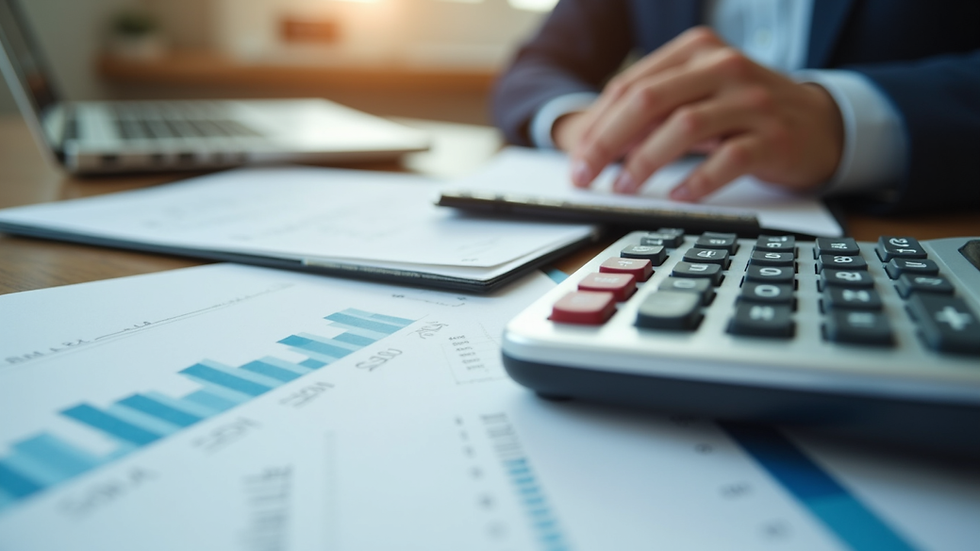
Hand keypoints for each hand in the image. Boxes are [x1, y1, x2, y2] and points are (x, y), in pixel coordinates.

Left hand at [565, 27, 843, 200]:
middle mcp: (724, 66)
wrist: (821, 123)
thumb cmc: (745, 111)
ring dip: (645, 162)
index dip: (596, 126)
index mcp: (697, 50)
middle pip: (648, 100)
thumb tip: (596, 145)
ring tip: (625, 188)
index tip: (576, 161)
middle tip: (586, 177)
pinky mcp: (773, 136)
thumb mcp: (698, 97)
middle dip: (607, 143)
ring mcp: (751, 100)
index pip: (631, 85)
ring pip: (683, 126)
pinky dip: (697, 181)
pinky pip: (727, 159)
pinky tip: (677, 196)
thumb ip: (652, 112)